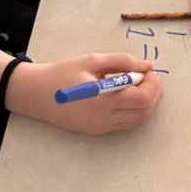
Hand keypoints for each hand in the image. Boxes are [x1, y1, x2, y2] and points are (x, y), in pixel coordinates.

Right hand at [6, 53, 162, 134]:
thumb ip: (122, 61)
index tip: (149, 71)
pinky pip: (124, 123)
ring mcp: (100, 128)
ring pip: (137, 120)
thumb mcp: (92, 60)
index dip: (152, 85)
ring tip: (139, 84)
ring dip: (145, 103)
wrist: (37, 94)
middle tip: (149, 77)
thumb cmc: (62, 73)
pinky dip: (133, 110)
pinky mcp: (97, 131)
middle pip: (144, 112)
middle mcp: (103, 118)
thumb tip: (147, 66)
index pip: (142, 98)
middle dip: (153, 94)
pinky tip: (126, 95)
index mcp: (102, 99)